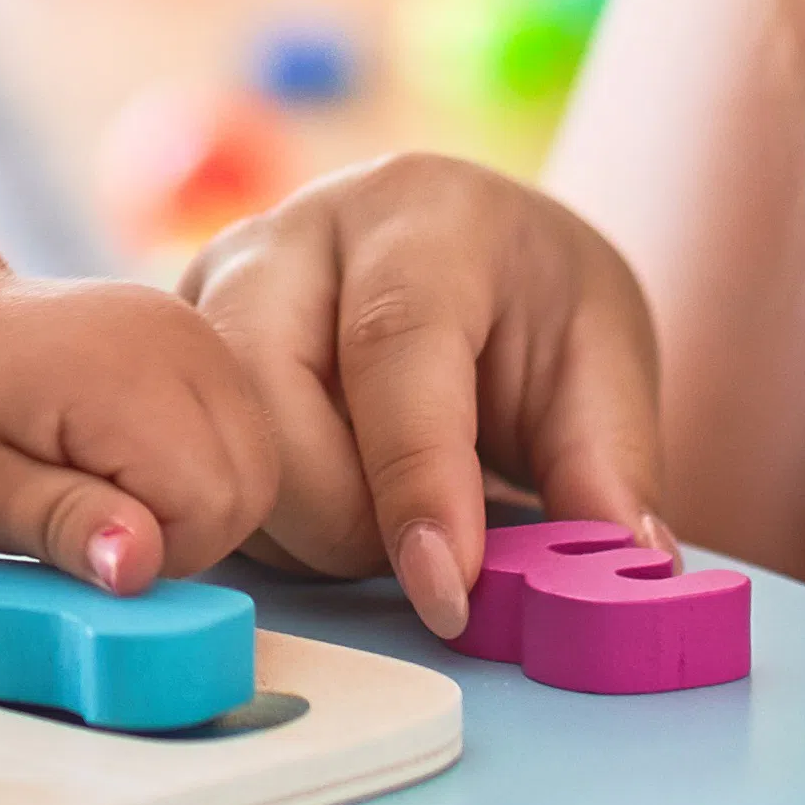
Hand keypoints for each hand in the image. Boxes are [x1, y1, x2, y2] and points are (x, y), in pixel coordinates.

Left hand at [0, 254, 309, 597]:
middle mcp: (183, 340)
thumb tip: (138, 566)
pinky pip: (237, 435)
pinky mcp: (200, 342)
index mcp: (128, 371)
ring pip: (256, 463)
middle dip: (184, 530)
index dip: (157, 549)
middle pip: (253, 484)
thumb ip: (64, 525)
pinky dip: (194, 468)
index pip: (216, 504)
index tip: (80, 534)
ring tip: (100, 485)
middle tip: (87, 515)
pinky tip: (123, 459)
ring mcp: (198, 332)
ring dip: (191, 501)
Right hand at [182, 159, 668, 643]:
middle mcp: (295, 233)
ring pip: (216, 441)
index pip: (394, 345)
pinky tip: (337, 503)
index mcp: (420, 212)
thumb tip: (625, 570)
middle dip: (342, 516)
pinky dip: (268, 521)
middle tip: (425, 557)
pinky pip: (197, 464)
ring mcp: (218, 285)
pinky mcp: (179, 348)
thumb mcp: (603, 363)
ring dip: (303, 527)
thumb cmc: (535, 305)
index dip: (416, 483)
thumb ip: (609, 466)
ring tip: (391, 517)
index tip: (450, 592)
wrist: (469, 257)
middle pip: (268, 394)